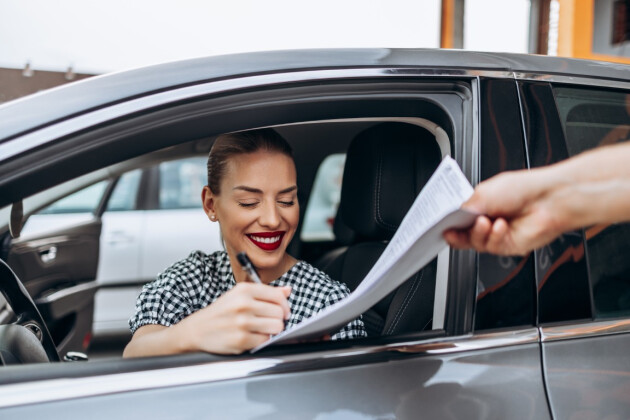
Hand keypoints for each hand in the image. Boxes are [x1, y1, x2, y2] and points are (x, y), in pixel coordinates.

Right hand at [175, 283, 290, 353]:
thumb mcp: (239, 295)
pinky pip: (266, 340)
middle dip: (277, 319)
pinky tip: (251, 336)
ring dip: (271, 330)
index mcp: (244, 290)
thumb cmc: (221, 312)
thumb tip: (288, 290)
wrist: (197, 330)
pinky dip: (262, 340)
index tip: (282, 311)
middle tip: (268, 322)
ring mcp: (242, 322)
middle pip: (280, 312)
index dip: (284, 305)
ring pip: (277, 326)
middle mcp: (243, 304)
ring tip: (260, 329)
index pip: (278, 296)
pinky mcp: (241, 339)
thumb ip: (265, 292)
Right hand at [444, 170, 563, 255]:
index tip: (440, 223)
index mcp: (481, 204)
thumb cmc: (523, 189)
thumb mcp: (484, 192)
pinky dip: (493, 237)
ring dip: (478, 233)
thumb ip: (465, 206)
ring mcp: (497, 234)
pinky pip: (491, 247)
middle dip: (457, 231)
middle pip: (462, 233)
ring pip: (474, 242)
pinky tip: (500, 226)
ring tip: (485, 222)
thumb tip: (452, 215)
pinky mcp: (507, 246)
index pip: (458, 217)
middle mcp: (488, 219)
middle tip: (452, 228)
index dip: (448, 222)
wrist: (549, 200)